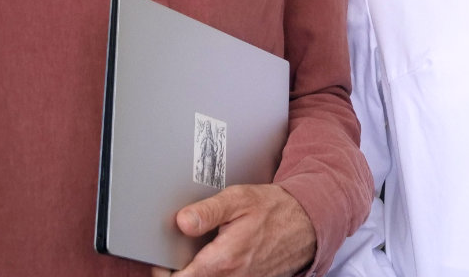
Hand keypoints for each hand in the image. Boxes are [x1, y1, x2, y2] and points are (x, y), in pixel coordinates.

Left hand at [148, 183, 316, 276]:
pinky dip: (215, 270)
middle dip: (180, 271)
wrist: (307, 223)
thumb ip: (207, 211)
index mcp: (223, 260)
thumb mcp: (239, 199)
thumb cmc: (275, 209)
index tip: (161, 258)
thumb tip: (181, 222)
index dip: (163, 272)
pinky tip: (218, 255)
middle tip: (177, 253)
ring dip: (199, 270)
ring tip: (201, 251)